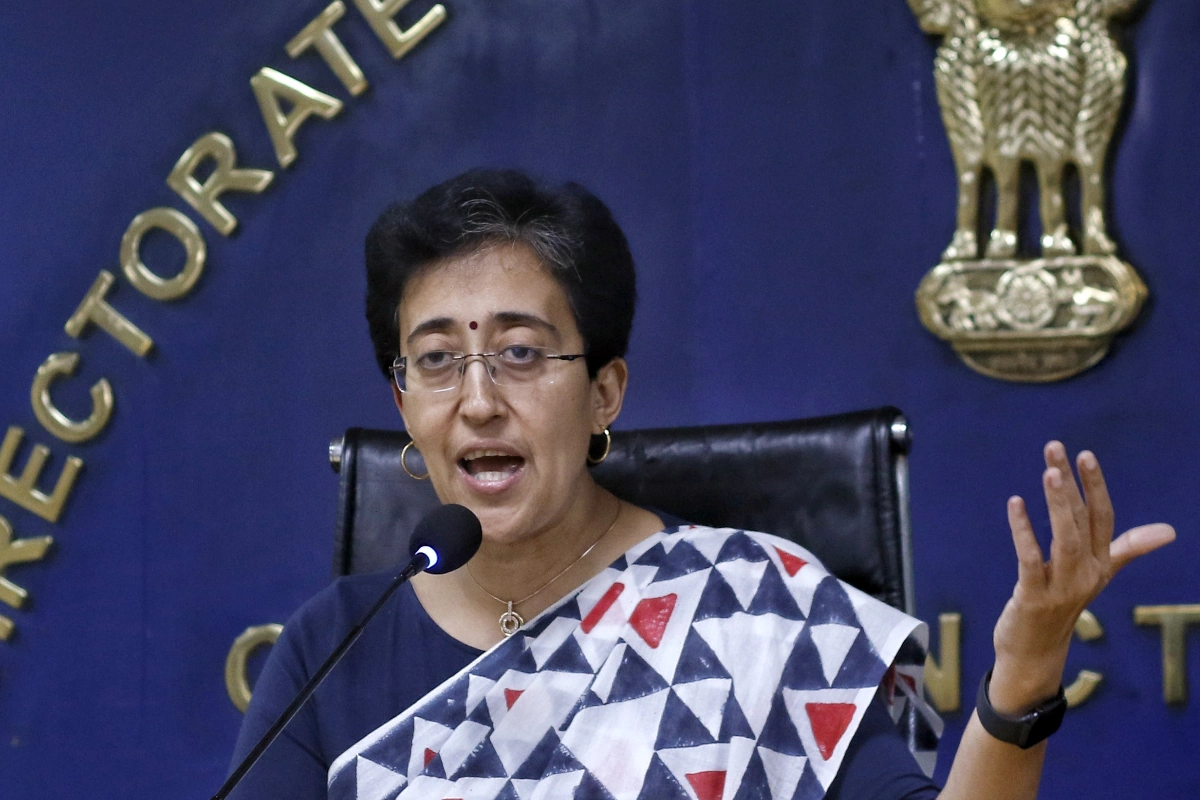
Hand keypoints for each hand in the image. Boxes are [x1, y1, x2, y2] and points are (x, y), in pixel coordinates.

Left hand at [988, 442, 1174, 714]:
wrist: (1035, 652)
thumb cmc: (1062, 605)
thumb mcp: (1097, 575)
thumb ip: (1127, 548)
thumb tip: (1169, 530)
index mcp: (1100, 564)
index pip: (1103, 518)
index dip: (1095, 486)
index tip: (1085, 454)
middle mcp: (1086, 574)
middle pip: (1082, 522)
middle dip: (1072, 485)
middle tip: (1056, 450)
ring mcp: (1061, 588)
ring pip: (1064, 539)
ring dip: (1057, 505)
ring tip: (1048, 472)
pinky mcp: (1034, 598)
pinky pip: (1030, 559)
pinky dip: (1023, 531)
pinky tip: (1015, 504)